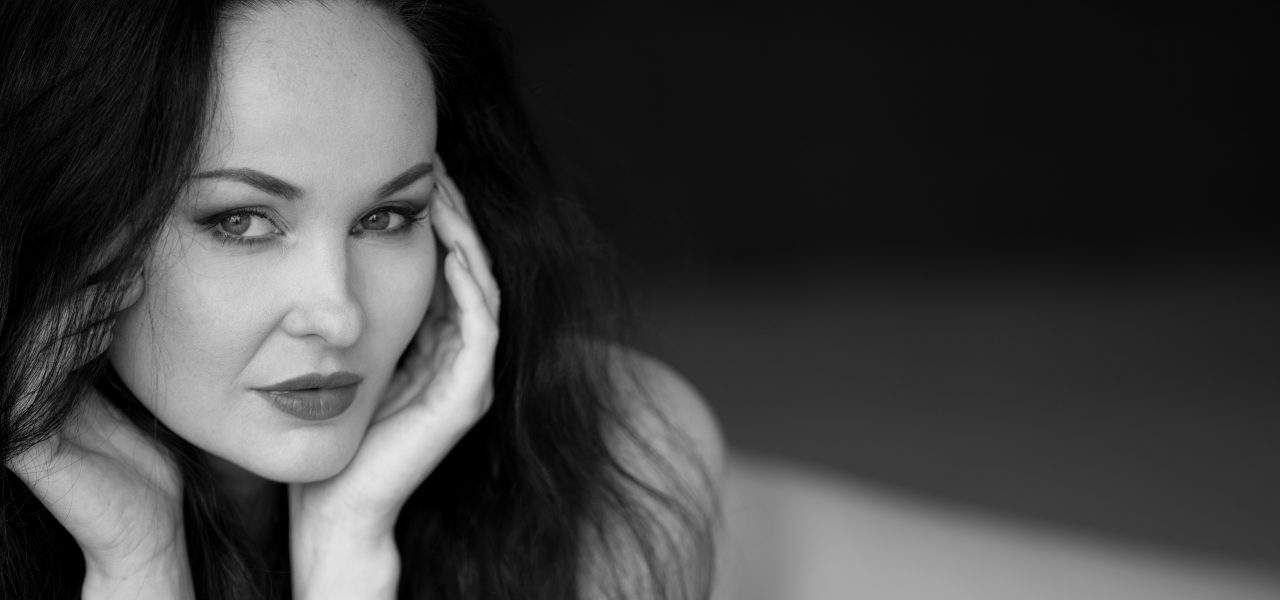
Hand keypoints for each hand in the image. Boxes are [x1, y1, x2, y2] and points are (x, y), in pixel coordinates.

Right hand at [6, 272, 192, 598]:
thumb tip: (124, 269)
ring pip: (31, 331)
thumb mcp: (122, 383)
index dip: (85, 263)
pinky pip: (32, 372)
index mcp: (37, 372)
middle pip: (37, 308)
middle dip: (83, 271)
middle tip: (129, 246)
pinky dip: (66, 338)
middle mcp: (17, 387)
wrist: (150, 525)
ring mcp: (13, 412)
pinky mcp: (20, 440)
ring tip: (127, 286)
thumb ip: (105, 335)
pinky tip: (106, 322)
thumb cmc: (141, 455)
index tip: (131, 233)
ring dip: (80, 301)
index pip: (53, 301)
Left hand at [288, 160, 500, 597]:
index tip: (416, 172)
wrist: (334, 505)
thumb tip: (336, 250)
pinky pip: (479, 323)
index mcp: (436, 347)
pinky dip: (467, 281)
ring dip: (464, 236)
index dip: (440, 219)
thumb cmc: (329, 435)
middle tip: (435, 163)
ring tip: (442, 191)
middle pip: (471, 266)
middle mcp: (461, 357)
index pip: (449, 267)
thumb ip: (358, 312)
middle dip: (455, 214)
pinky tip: (446, 245)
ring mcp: (470, 377)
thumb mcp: (344, 353)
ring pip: (481, 285)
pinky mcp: (467, 395)